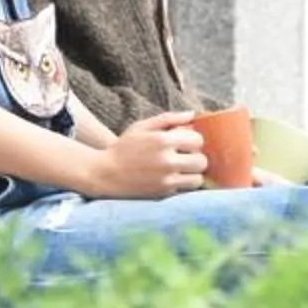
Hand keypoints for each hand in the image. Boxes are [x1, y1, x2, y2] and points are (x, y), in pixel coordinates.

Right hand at [86, 111, 207, 199]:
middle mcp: (166, 161)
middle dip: (196, 157)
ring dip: (193, 174)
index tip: (186, 143)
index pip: (198, 140)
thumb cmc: (124, 148)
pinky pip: (185, 190)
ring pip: (197, 179)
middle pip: (201, 161)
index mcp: (162, 140)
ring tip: (182, 170)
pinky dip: (183, 184)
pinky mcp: (163, 194)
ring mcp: (165, 179)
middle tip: (186, 157)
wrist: (106, 174)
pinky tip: (172, 178)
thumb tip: (192, 114)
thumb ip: (168, 119)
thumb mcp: (142, 126)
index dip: (194, 140)